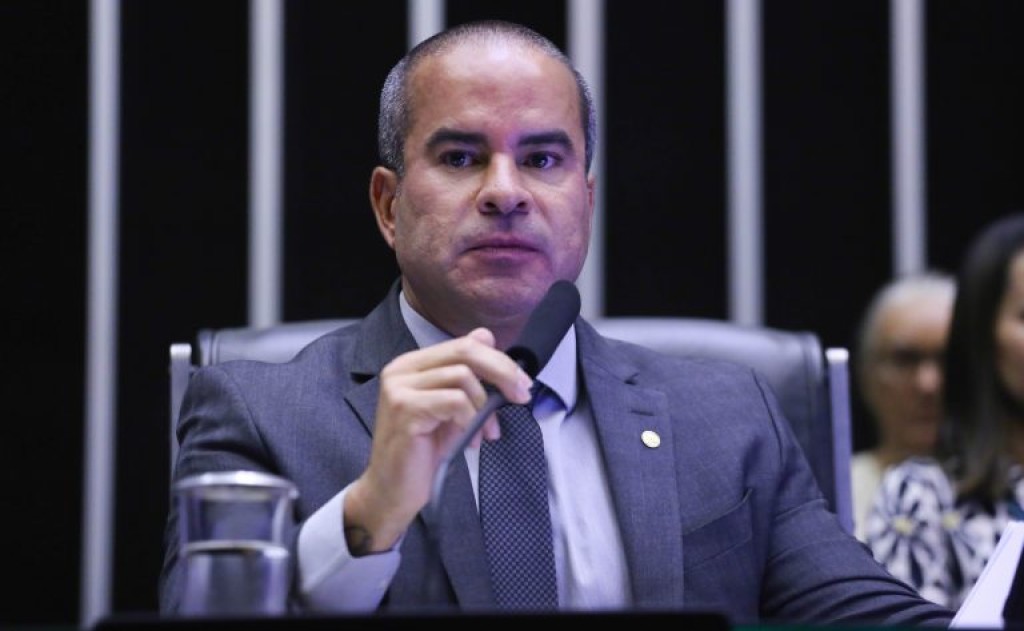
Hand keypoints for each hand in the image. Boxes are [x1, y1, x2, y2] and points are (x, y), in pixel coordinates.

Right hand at [343, 327, 532, 553]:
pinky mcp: (405, 409)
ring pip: (462, 377)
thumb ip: (466, 375)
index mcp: (411, 364)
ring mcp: (400, 388)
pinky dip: (470, 420)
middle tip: (521, 395)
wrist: (393, 490)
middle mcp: (401, 369)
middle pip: (464, 351)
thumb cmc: (422, 451)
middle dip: (502, 372)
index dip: (498, 360)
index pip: (463, 344)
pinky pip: (455, 402)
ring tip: (485, 433)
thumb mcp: (452, 408)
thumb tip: (487, 336)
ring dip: (484, 407)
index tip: (520, 383)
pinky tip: (469, 440)